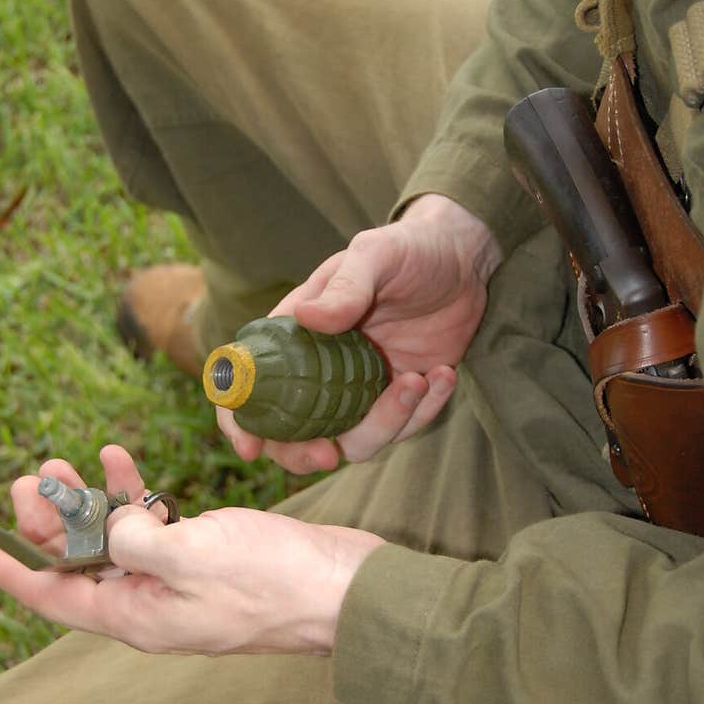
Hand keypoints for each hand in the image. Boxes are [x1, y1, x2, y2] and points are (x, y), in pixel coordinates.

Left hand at [0, 445, 383, 654]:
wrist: (348, 589)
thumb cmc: (276, 580)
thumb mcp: (192, 556)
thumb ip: (135, 540)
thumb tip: (112, 524)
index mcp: (139, 616)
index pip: (56, 595)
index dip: (10, 569)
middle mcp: (153, 604)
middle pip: (81, 564)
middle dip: (48, 522)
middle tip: (26, 478)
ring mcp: (182, 582)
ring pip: (115, 541)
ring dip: (88, 501)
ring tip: (62, 462)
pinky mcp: (210, 558)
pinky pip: (156, 526)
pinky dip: (135, 493)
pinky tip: (122, 460)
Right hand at [217, 194, 501, 472]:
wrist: (462, 259)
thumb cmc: (407, 248)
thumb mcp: (375, 255)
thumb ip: (345, 287)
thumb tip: (306, 317)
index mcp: (297, 337)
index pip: (253, 385)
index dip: (241, 421)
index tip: (252, 447)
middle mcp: (322, 371)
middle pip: (295, 433)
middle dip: (306, 453)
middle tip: (330, 455)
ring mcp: (362, 389)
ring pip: (356, 440)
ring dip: (385, 423)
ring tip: (417, 380)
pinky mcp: (401, 397)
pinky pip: (406, 426)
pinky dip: (425, 411)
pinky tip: (443, 375)